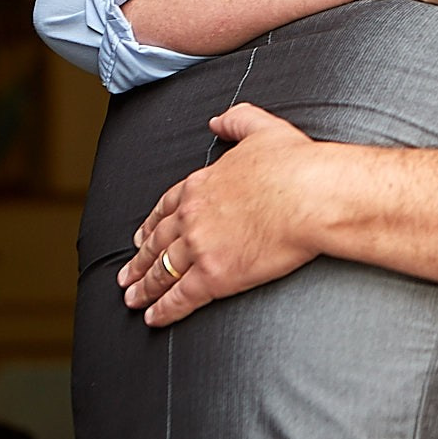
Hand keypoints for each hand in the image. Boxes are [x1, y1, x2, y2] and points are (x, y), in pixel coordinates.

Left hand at [119, 103, 329, 325]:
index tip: (141, 236)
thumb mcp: (262, 129)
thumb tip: (218, 120)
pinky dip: (164, 310)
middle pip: (157, 243)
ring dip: (145, 287)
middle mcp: (192, 216)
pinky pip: (180, 297)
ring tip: (133, 299)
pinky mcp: (215, 276)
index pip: (166, 208)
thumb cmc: (295, 165)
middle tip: (127, 274)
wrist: (311, 196)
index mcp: (201, 185)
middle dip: (140, 260)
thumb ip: (237, 121)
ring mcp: (200, 248)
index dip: (151, 224)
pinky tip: (153, 317)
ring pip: (162, 272)